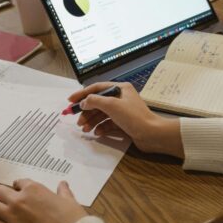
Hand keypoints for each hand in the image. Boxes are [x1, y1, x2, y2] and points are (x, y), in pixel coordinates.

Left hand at [0, 179, 86, 222]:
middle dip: (2, 194)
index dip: (19, 187)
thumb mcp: (69, 201)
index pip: (18, 182)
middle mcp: (19, 200)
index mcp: (33, 189)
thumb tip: (63, 185)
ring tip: (1, 211)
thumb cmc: (72, 220)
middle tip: (8, 200)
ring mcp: (12, 216)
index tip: (21, 191)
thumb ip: (63, 191)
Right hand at [69, 82, 183, 156]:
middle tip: (77, 121)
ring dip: (92, 121)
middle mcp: (121, 98)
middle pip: (98, 103)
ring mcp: (123, 111)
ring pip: (102, 114)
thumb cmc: (134, 116)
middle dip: (87, 112)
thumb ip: (94, 101)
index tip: (70, 101)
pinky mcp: (124, 123)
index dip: (82, 94)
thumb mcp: (111, 105)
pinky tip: (97, 133)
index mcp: (120, 88)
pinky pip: (108, 123)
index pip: (96, 88)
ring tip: (85, 129)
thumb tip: (84, 102)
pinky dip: (101, 127)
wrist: (151, 134)